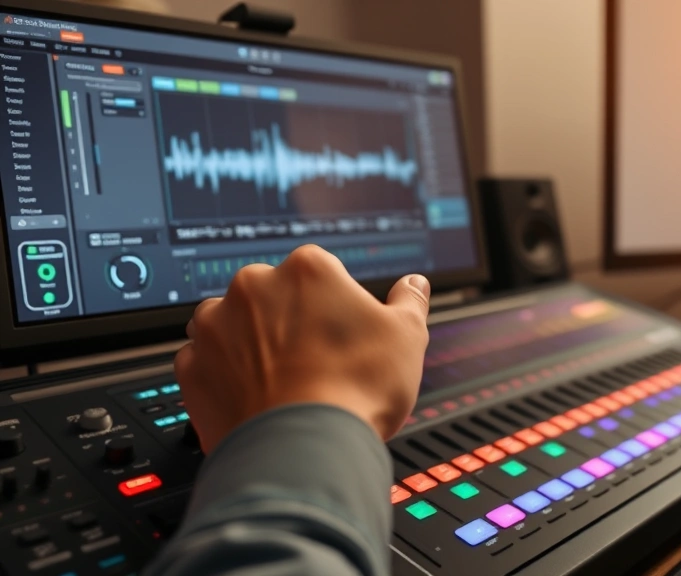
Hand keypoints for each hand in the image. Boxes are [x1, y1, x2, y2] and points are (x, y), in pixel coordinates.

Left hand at [174, 245, 430, 452]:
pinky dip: (225, 376)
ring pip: (233, 324)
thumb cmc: (355, 390)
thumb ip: (409, 302)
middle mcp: (253, 287)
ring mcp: (216, 327)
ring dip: (250, 342)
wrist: (303, 451)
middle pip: (273, 294)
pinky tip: (254, 396)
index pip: (320, 272)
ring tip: (282, 379)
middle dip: (289, 319)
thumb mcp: (407, 338)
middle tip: (315, 358)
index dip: (334, 303)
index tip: (342, 330)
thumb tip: (413, 286)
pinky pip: (206, 362)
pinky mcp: (192, 368)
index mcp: (307, 270)